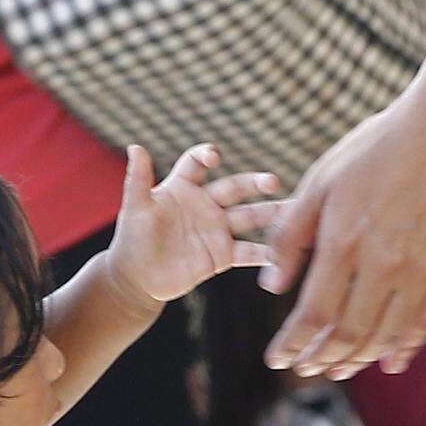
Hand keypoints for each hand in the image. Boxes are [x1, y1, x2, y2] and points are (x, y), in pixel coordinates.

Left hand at [106, 145, 283, 311]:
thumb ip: (138, 180)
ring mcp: (216, 229)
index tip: (214, 157)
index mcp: (183, 187)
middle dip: (254, 184)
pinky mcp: (222, 255)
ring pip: (248, 217)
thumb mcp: (135, 208)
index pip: (197, 163)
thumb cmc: (133, 239)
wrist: (139, 278)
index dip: (206, 157)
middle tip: (273, 181)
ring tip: (292, 211)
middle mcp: (205, 204)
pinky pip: (247, 252)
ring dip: (270, 214)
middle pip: (234, 188)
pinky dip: (265, 254)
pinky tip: (283, 255)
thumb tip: (135, 147)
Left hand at [262, 91, 425, 379]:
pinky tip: (386, 361)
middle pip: (350, 335)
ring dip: (359, 361)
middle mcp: (385, 265)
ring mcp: (421, 272)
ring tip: (339, 369)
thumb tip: (271, 285)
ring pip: (386, 338)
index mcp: (346, 241)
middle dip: (323, 360)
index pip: (314, 314)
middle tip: (306, 370)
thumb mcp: (322, 181)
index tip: (277, 359)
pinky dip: (402, 348)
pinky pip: (422, 325)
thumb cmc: (379, 149)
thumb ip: (292, 235)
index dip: (293, 344)